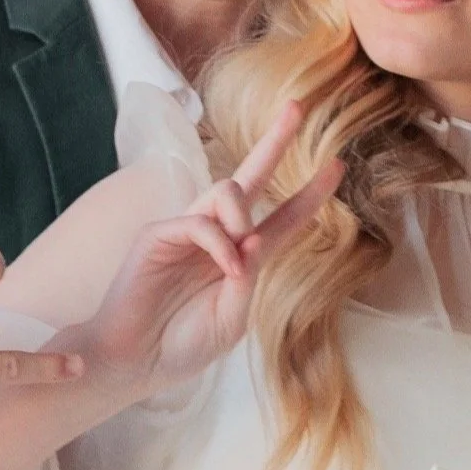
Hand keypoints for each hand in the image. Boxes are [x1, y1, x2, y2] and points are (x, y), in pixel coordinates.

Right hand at [85, 102, 339, 396]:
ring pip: (226, 190)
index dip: (309, 194)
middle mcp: (214, 236)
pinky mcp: (159, 234)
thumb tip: (255, 238)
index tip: (337, 167)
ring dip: (244, 213)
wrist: (132, 363)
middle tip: (297, 107)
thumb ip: (249, 281)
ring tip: (243, 248)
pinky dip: (220, 243)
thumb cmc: (179, 345)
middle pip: (250, 176)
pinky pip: (200, 221)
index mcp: (238, 257)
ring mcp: (185, 231)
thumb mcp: (231, 319)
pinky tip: (227, 268)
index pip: (280, 218)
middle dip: (275, 140)